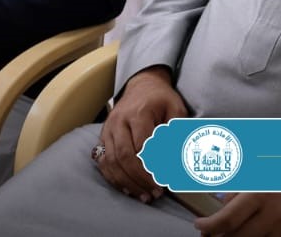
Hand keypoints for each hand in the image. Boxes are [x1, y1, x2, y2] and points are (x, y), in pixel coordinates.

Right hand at [97, 66, 188, 201]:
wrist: (141, 86)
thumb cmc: (161, 99)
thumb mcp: (176, 108)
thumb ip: (177, 132)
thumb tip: (177, 160)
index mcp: (139, 112)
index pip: (143, 145)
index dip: (154, 165)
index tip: (166, 180)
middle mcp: (119, 121)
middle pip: (125, 156)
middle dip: (141, 178)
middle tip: (157, 192)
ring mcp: (108, 130)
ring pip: (111, 162)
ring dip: (128, 183)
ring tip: (145, 195)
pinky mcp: (102, 138)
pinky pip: (104, 163)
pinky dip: (115, 179)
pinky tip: (130, 189)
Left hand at [195, 192, 280, 235]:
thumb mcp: (262, 169)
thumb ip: (239, 188)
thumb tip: (221, 206)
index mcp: (261, 194)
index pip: (226, 220)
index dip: (208, 227)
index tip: (201, 226)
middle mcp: (272, 216)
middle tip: (211, 233)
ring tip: (231, 232)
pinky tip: (253, 232)